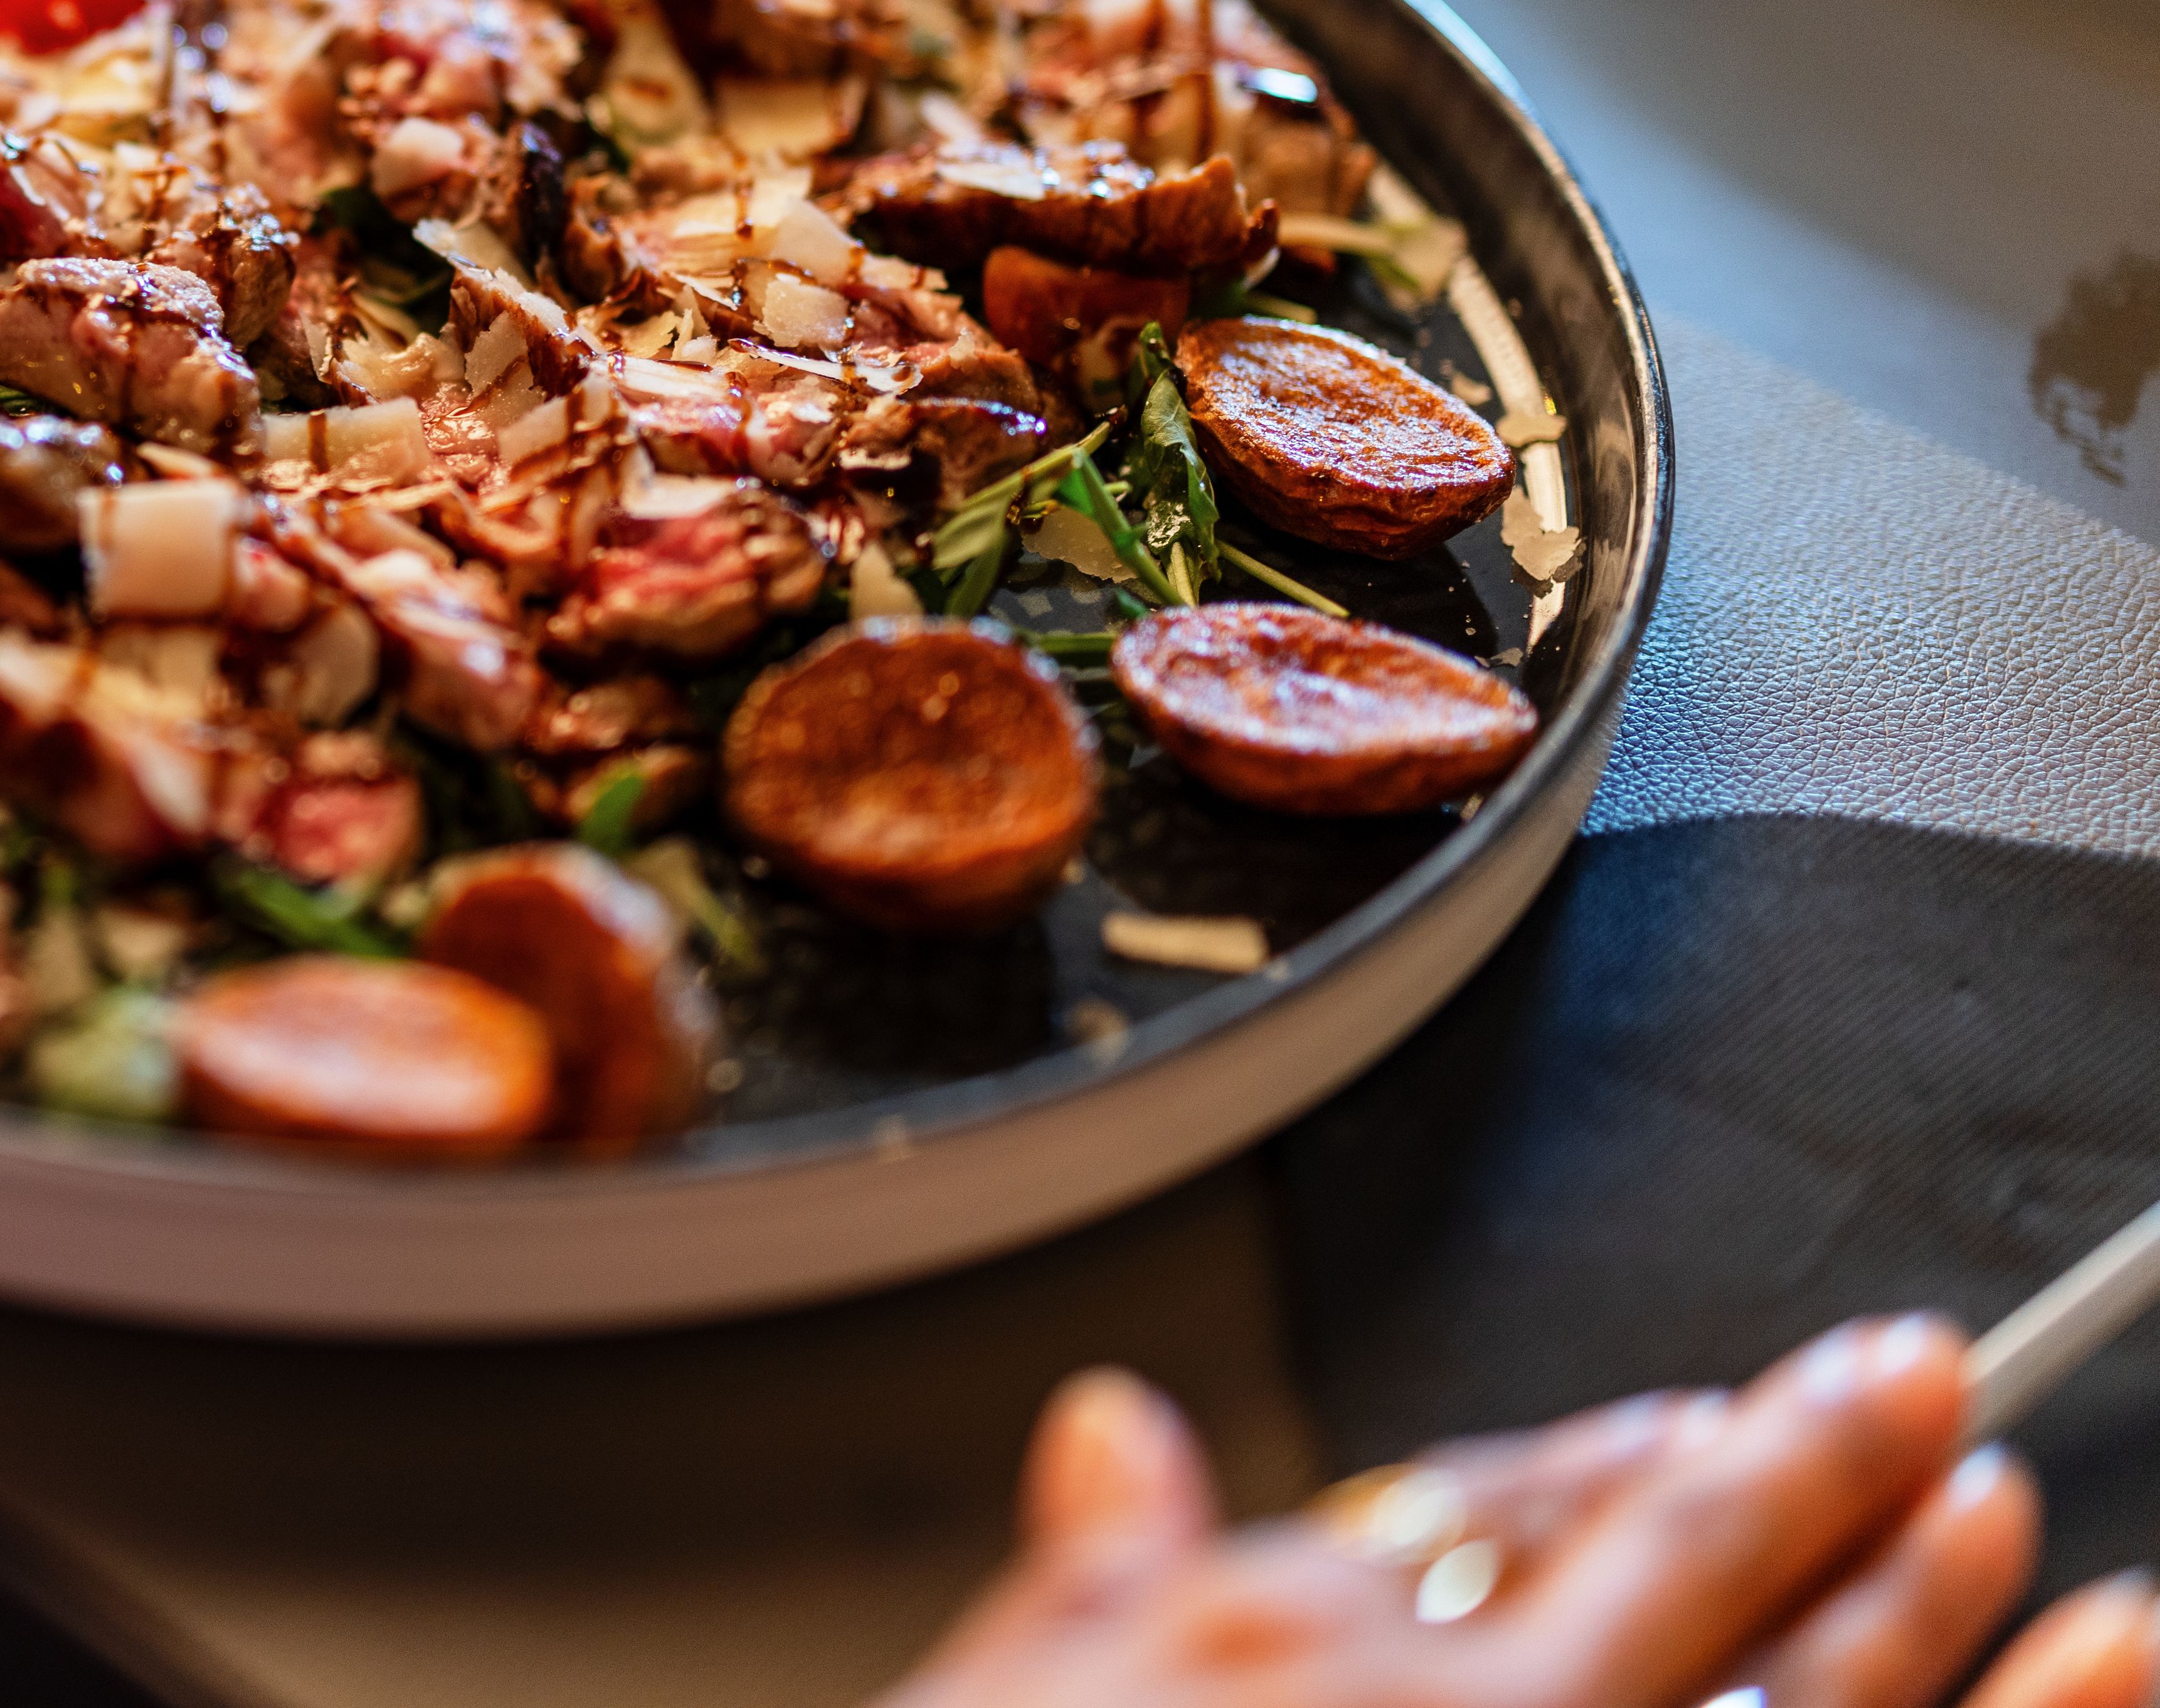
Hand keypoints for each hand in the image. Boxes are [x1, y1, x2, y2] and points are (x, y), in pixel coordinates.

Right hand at [884, 1316, 2159, 1707]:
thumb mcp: (1010, 1696)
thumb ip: (1091, 1569)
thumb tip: (1109, 1430)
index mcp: (1278, 1645)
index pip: (1485, 1513)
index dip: (1603, 1455)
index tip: (1706, 1413)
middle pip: (1661, 1573)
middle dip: (1803, 1474)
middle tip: (1921, 1388)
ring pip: (1786, 1703)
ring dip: (1917, 1608)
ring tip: (2017, 1522)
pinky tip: (2075, 1680)